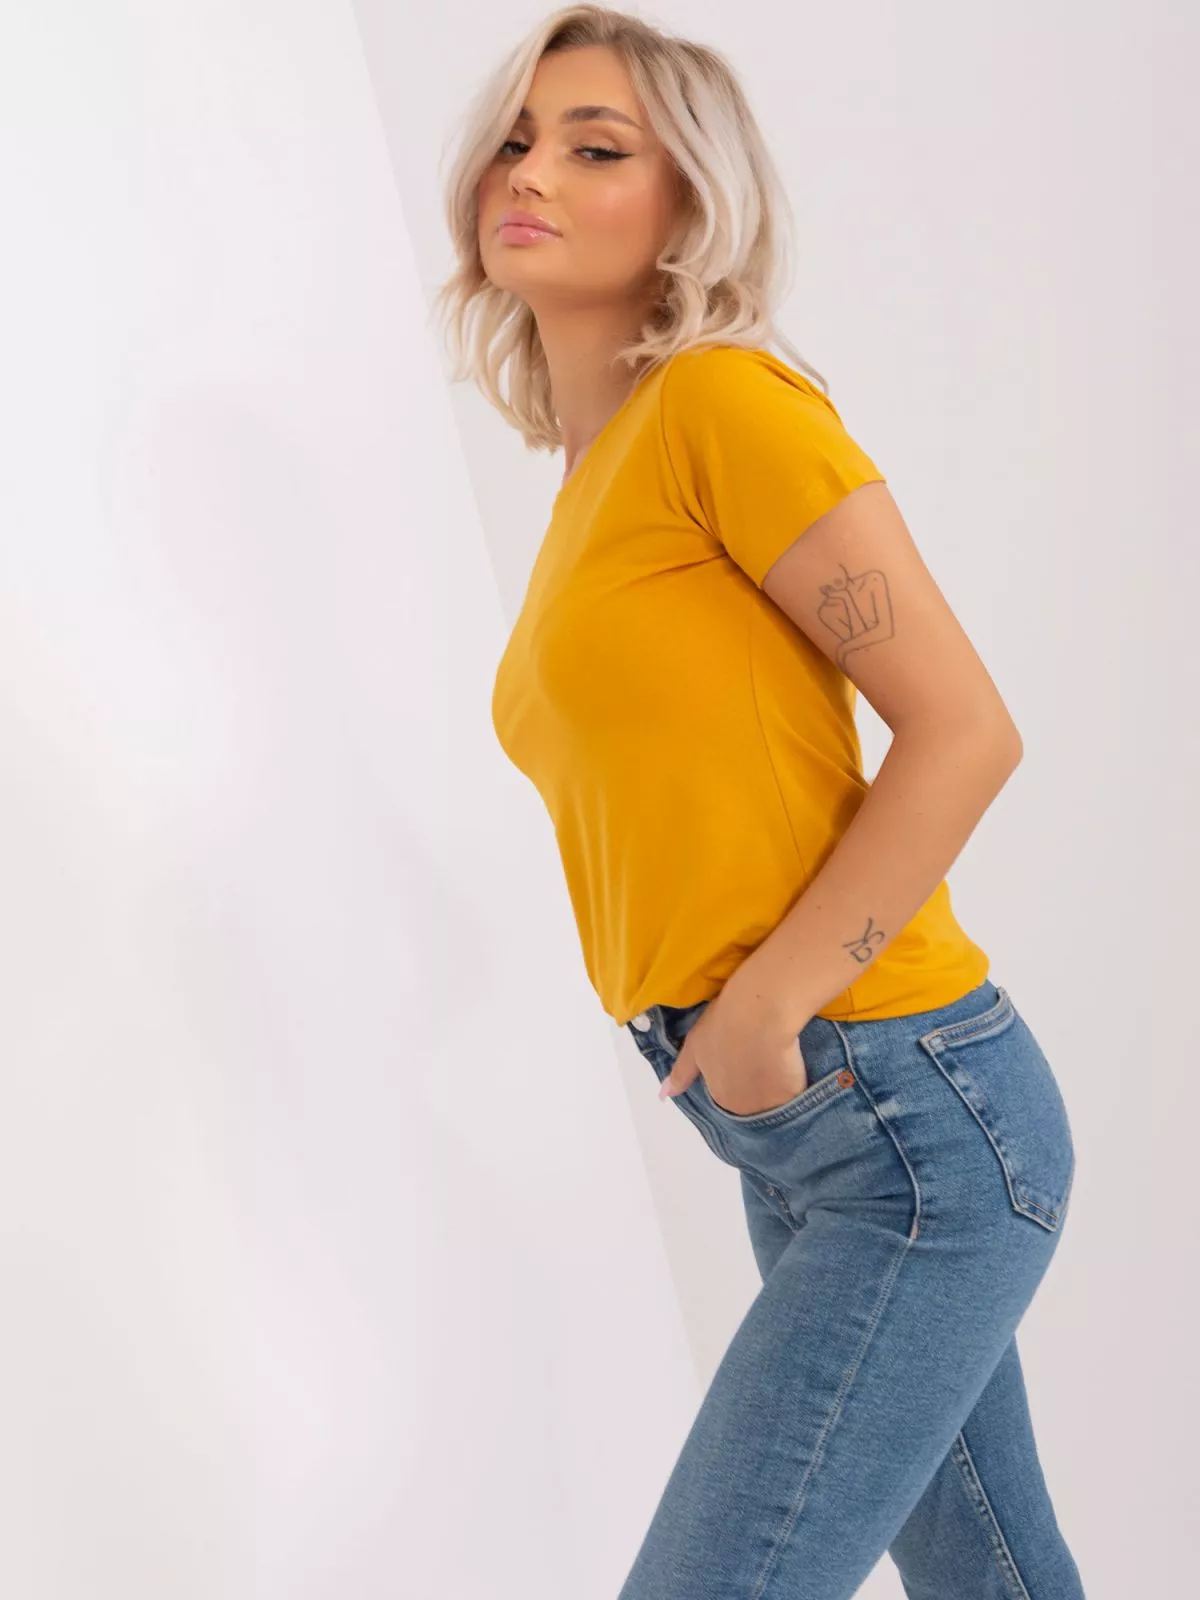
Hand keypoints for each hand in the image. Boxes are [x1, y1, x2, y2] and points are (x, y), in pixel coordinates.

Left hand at [659, 978, 810, 1116]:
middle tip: (760, 1061)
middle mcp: (744, 1109)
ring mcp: (770, 1105)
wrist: (759, 1014)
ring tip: (779, 1064)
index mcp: (719, 1096)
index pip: (727, 1097)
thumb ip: (681, 1073)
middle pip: (750, 1104)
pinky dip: (794, 1087)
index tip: (741, 1063)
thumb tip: (663, 1095)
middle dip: (753, 1090)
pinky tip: (794, 1066)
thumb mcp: (694, 1046)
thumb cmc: (722, 1025)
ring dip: (774, 1092)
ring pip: (773, 1104)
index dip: (734, 1079)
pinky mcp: (795, 1097)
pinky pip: (794, 1097)